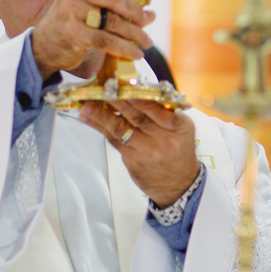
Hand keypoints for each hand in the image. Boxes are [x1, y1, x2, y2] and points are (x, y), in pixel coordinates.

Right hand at [30, 0, 155, 76]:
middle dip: (136, 10)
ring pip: (113, 20)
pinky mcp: (73, 33)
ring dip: (135, 32)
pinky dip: (125, 48)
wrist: (44, 45)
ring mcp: (71, 11)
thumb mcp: (87, 2)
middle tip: (148, 20)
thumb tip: (150, 12)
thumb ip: (113, 2)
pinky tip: (135, 53)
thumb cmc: (73, 22)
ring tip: (146, 40)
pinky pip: (107, 40)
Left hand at [79, 99, 200, 207]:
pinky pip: (114, 140)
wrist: (177, 183)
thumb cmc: (179, 149)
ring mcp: (145, 151)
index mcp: (179, 128)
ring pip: (121, 129)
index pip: (163, 114)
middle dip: (119, 102)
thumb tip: (143, 89)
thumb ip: (167, 111)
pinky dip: (100, 127)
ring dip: (102, 116)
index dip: (146, 103)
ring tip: (87, 107)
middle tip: (105, 90)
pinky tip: (88, 118)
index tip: (131, 92)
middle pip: (138, 118)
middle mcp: (162, 140)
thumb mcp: (183, 129)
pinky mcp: (131, 159)